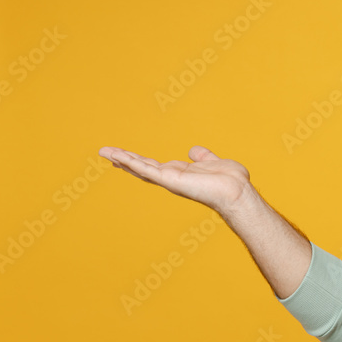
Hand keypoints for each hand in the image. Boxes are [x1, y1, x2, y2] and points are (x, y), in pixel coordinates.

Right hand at [98, 145, 255, 217]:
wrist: (237, 191)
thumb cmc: (230, 181)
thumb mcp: (214, 162)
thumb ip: (203, 157)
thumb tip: (193, 150)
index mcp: (181, 173)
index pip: (154, 166)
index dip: (139, 160)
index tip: (123, 155)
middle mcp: (172, 178)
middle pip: (142, 167)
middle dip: (124, 160)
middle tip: (105, 152)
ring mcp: (170, 180)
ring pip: (140, 168)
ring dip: (122, 159)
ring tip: (104, 151)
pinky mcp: (170, 180)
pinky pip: (147, 170)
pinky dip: (132, 163)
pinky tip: (119, 157)